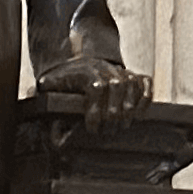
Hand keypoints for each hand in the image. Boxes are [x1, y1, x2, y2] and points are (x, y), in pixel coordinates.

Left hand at [36, 57, 151, 132]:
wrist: (75, 62)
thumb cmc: (62, 82)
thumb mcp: (49, 92)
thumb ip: (47, 108)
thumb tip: (49, 131)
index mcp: (82, 71)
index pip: (95, 87)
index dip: (96, 110)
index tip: (93, 129)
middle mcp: (103, 67)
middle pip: (116, 86)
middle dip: (113, 113)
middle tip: (109, 131)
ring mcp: (118, 70)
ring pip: (131, 84)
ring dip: (130, 108)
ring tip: (123, 125)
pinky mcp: (131, 74)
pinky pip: (144, 82)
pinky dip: (145, 98)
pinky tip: (139, 114)